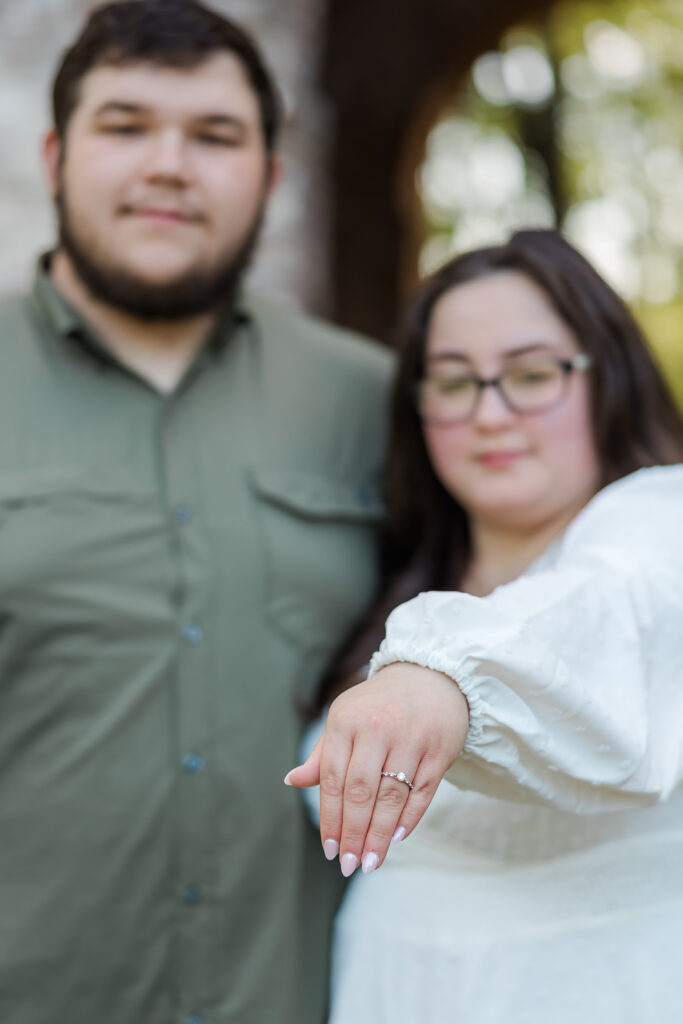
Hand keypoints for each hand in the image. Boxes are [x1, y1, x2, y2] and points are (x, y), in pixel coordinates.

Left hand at [285, 662, 468, 875]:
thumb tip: (293, 780)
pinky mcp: (439, 749)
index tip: (329, 849)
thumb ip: (322, 753)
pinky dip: (410, 817)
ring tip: (370, 862)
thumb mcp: (345, 719)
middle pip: (361, 791)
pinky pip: (422, 791)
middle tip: (348, 865)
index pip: (333, 778)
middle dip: (353, 833)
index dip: (330, 817)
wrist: (431, 675)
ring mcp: (410, 738)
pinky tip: (397, 838)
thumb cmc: (379, 705)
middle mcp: (377, 728)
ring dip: (379, 834)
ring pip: (391, 796)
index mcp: (346, 721)